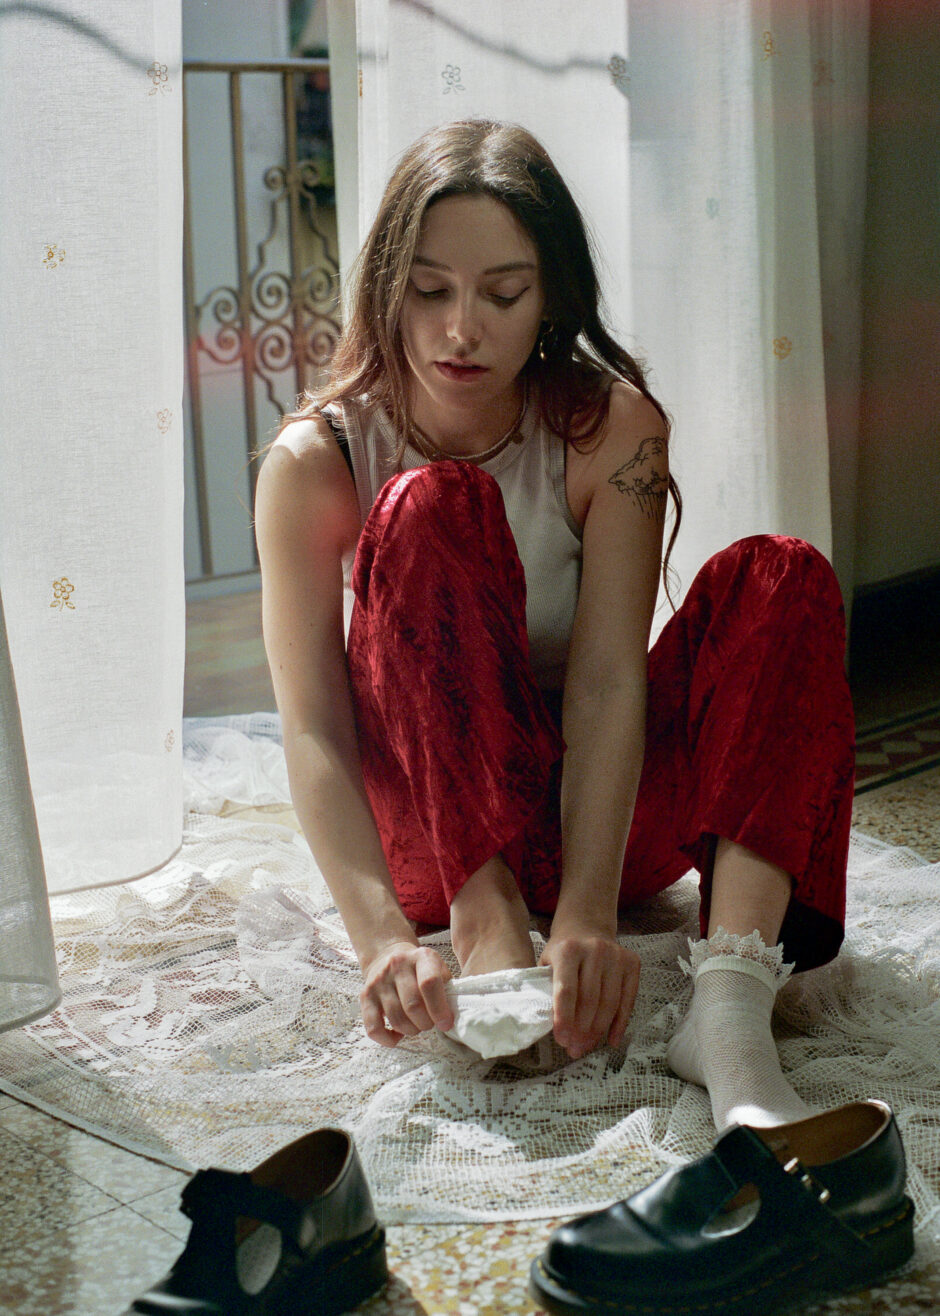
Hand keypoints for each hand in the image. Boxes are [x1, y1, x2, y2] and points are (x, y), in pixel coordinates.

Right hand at [359, 941, 454, 1046]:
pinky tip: (397, 1035)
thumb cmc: (421, 970)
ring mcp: (378, 980)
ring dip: (411, 1030)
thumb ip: (448, 989)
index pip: (429, 983)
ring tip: (416, 1026)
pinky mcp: (364, 996)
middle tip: (430, 1023)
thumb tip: (454, 1016)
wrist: (389, 956)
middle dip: (426, 1023)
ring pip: (396, 1019)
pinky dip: (387, 1039)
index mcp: (421, 957)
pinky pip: (373, 1028)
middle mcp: (397, 965)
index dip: (439, 1009)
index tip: (446, 1023)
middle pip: (413, 1005)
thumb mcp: (439, 969)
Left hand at [539, 923, 639, 1058]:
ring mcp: (616, 956)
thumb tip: (540, 1025)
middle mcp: (595, 950)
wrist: (587, 928)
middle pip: (590, 1000)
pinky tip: (611, 1040)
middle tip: (574, 1049)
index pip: (566, 990)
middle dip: (581, 1030)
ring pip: (610, 1003)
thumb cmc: (563, 953)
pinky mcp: (632, 963)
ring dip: (598, 1031)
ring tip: (586, 1046)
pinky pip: (628, 1000)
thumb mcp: (547, 962)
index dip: (564, 1018)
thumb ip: (544, 987)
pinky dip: (620, 1023)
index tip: (562, 1040)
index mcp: (568, 949)